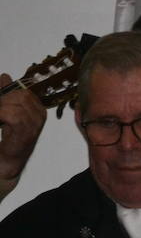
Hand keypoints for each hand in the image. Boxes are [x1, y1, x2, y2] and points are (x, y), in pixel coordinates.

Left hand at [0, 77, 45, 191]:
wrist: (7, 160)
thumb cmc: (8, 137)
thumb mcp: (7, 111)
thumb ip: (5, 93)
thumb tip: (5, 77)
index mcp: (37, 108)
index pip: (23, 90)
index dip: (7, 93)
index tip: (1, 104)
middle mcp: (39, 114)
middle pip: (20, 95)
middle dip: (4, 99)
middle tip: (0, 113)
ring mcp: (35, 123)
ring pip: (15, 103)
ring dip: (1, 108)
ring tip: (0, 118)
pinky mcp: (26, 131)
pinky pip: (12, 115)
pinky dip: (1, 116)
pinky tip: (0, 123)